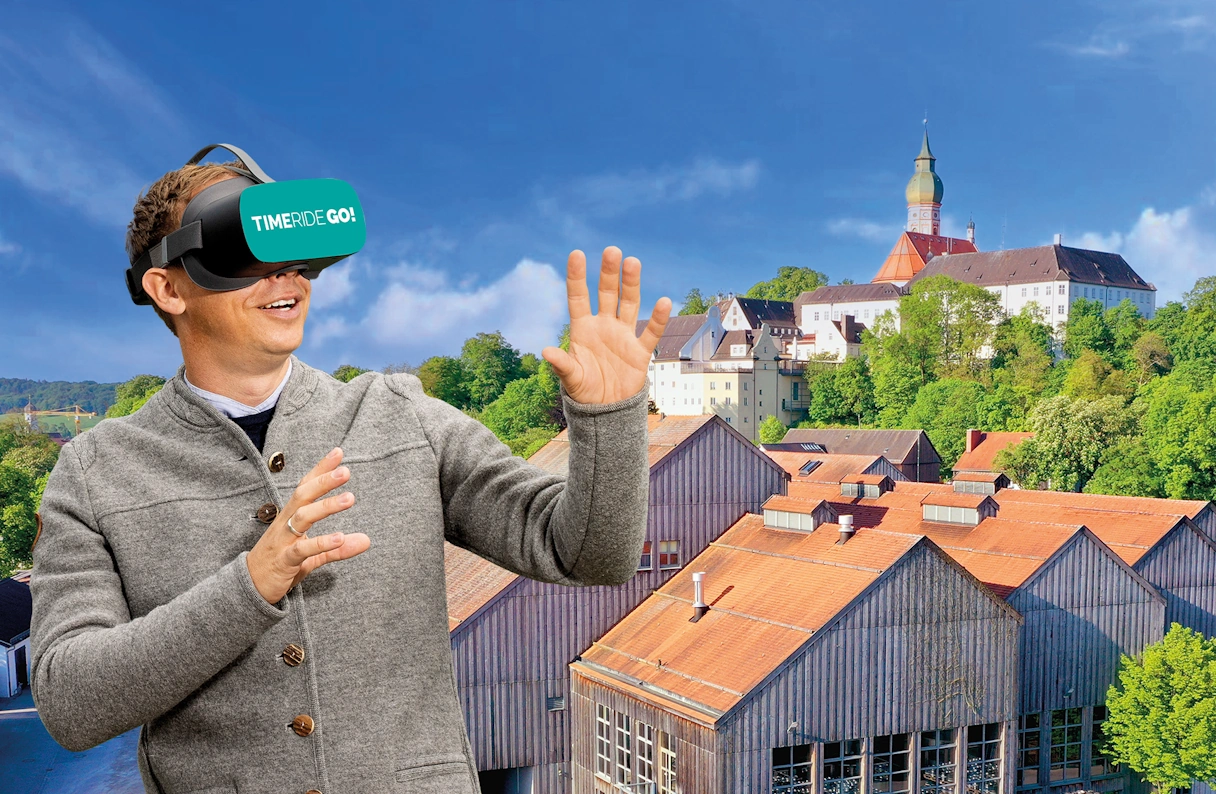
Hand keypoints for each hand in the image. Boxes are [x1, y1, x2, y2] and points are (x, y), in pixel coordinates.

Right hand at [246, 447, 370, 604]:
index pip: (306, 487)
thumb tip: (367, 540)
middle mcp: (285, 524)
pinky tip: (340, 537)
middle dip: (323, 481)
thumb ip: (339, 547)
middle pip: (303, 495)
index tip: (338, 452)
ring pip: (302, 517)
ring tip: (349, 498)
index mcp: (291, 517)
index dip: (320, 470)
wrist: (250, 588)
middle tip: (346, 471)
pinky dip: (321, 543)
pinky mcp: (284, 561)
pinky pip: (302, 549)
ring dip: (326, 506)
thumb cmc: (281, 565)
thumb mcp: (313, 555)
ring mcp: (283, 541)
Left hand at [541, 246, 671, 403]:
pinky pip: (651, 332)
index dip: (577, 276)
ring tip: (632, 262)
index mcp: (583, 330)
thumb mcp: (571, 378)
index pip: (579, 297)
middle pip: (607, 294)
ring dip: (631, 284)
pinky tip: (663, 302)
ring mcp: (623, 336)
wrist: (606, 412)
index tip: (577, 254)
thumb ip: (562, 364)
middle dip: (609, 273)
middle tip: (611, 251)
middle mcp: (604, 327)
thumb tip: (546, 351)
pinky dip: (657, 319)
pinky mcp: (640, 352)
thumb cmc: (584, 392)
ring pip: (629, 304)